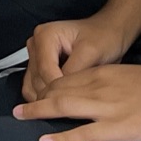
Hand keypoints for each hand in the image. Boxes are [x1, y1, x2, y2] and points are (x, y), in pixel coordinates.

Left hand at [15, 62, 140, 140]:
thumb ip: (125, 87)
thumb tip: (118, 99)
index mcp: (111, 72)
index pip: (72, 76)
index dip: (52, 84)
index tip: (38, 91)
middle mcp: (104, 84)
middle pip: (60, 88)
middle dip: (37, 96)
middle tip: (18, 106)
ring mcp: (110, 106)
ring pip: (64, 106)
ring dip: (39, 112)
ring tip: (19, 117)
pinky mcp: (120, 127)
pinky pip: (83, 133)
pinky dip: (61, 138)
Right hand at [21, 13, 135, 100]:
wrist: (108, 33)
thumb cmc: (103, 38)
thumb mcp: (92, 51)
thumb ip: (74, 71)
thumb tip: (64, 93)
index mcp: (45, 35)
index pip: (45, 71)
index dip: (60, 90)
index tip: (76, 102)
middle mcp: (35, 45)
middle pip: (37, 81)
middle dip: (55, 96)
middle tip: (76, 108)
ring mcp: (35, 57)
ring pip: (32, 87)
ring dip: (49, 100)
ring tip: (70, 107)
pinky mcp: (38, 68)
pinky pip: (34, 89)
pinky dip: (46, 99)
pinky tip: (63, 103)